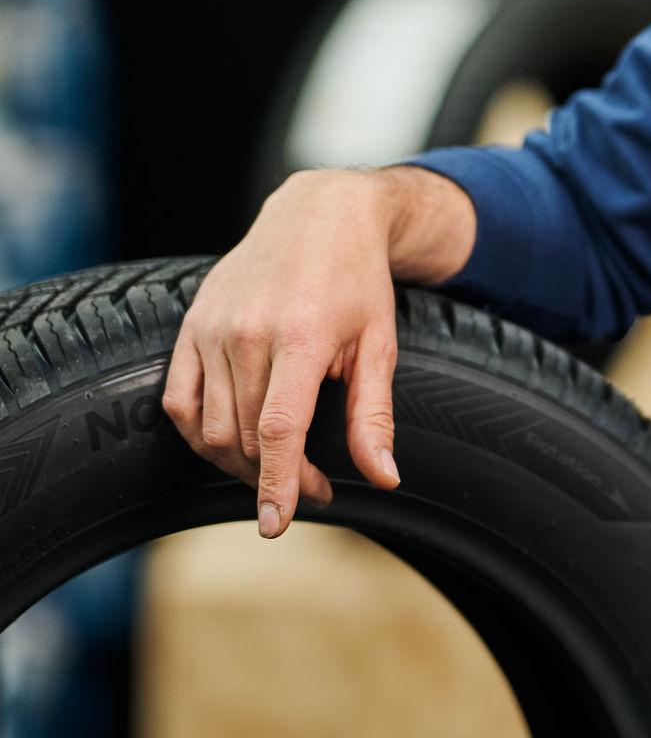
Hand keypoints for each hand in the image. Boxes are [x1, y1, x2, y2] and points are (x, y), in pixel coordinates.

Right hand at [163, 165, 475, 537]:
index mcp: (299, 336)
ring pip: (210, 428)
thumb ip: (373, 415)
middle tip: (314, 487)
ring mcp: (212, 329)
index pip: (277, 429)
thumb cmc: (357, 278)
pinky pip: (179, 402)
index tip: (276, 524)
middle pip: (244, 437)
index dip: (276, 483)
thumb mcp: (380, 343)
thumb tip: (384, 479)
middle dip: (276, 477)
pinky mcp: (190, 326)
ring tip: (279, 466)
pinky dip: (199, 435)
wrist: (318, 213)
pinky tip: (231, 444)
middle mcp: (247, 333)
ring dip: (240, 464)